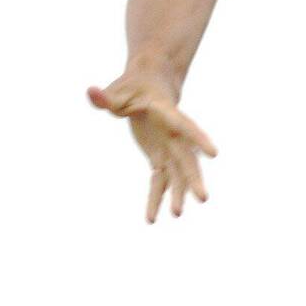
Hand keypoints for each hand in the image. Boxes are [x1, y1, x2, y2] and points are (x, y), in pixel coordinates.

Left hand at [87, 75, 217, 221]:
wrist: (147, 86)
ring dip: (177, 194)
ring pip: (177, 174)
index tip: (214, 154)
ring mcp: (168, 147)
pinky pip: (160, 181)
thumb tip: (91, 92)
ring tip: (177, 215)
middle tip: (203, 198)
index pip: (184, 125)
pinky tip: (151, 219)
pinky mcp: (160, 157)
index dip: (199, 138)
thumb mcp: (116, 90)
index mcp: (166, 112)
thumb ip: (105, 97)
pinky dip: (156, 198)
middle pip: (186, 157)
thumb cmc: (132, 86)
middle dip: (193, 178)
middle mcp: (173, 133)